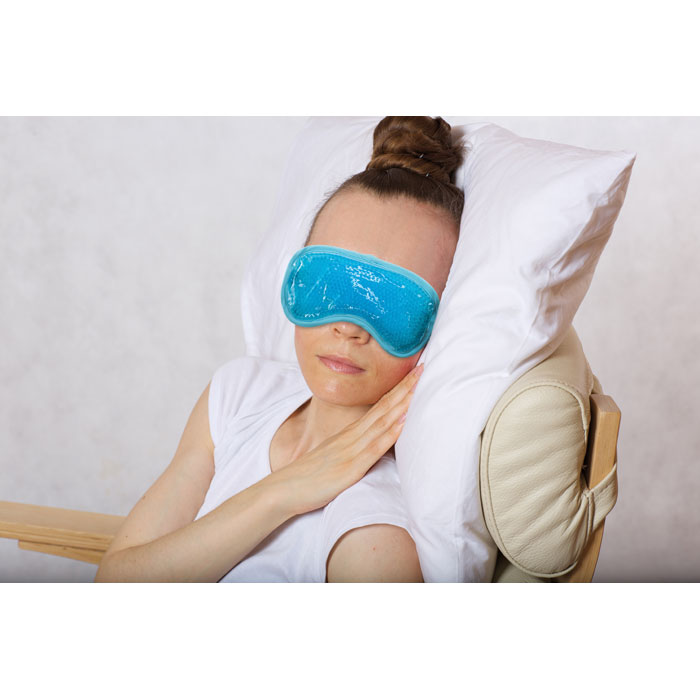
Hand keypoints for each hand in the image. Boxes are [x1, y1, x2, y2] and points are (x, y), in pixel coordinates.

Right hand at [268, 363, 423, 516]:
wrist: (284, 489)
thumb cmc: (309, 476)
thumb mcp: (334, 456)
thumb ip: (351, 447)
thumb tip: (369, 442)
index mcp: (350, 433)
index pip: (379, 406)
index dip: (397, 390)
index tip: (413, 374)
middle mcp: (352, 436)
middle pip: (383, 407)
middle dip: (405, 388)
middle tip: (422, 368)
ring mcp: (352, 450)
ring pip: (382, 421)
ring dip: (402, 403)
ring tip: (418, 386)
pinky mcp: (350, 468)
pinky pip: (374, 448)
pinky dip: (390, 433)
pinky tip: (402, 421)